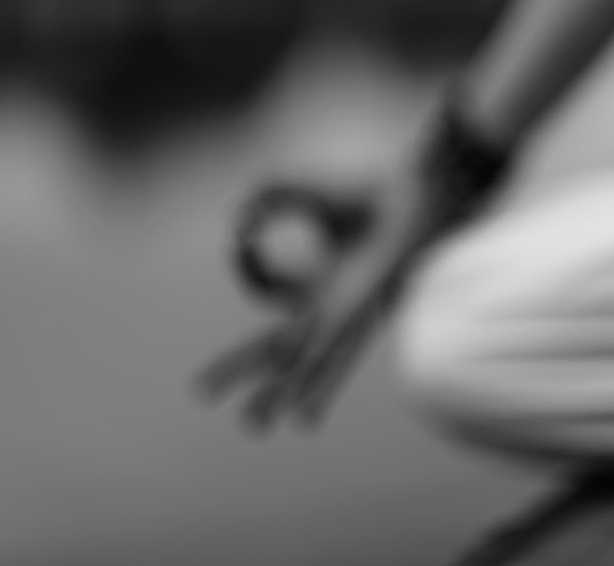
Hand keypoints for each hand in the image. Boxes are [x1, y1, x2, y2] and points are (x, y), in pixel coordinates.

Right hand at [198, 176, 427, 431]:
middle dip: (242, 370)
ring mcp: (344, 313)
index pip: (270, 291)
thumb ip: (264, 199)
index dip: (249, 267)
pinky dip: (314, 387)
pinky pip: (330, 358)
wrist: (412, 190)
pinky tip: (302, 418)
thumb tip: (238, 222)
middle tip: (201, 395)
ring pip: (302, 363)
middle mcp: (334, 302)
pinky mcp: (356, 316)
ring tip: (254, 427)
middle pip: (278, 346)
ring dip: (276, 394)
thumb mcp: (301, 188)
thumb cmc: (368, 186)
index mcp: (325, 277)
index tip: (243, 237)